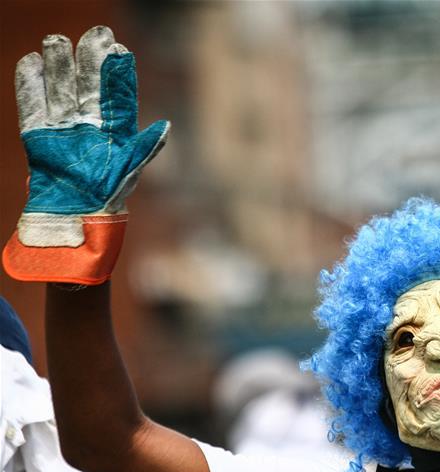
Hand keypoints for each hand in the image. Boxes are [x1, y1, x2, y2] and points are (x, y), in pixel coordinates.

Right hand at [2, 26, 168, 284]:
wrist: (75, 226)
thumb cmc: (108, 203)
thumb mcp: (130, 173)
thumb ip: (145, 148)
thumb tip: (166, 125)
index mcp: (117, 134)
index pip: (117, 96)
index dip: (117, 73)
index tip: (118, 48)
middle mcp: (91, 129)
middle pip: (88, 87)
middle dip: (89, 62)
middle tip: (92, 35)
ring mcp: (64, 133)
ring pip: (61, 92)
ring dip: (60, 67)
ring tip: (57, 41)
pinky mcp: (39, 140)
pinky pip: (33, 108)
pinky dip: (31, 86)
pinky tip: (31, 63)